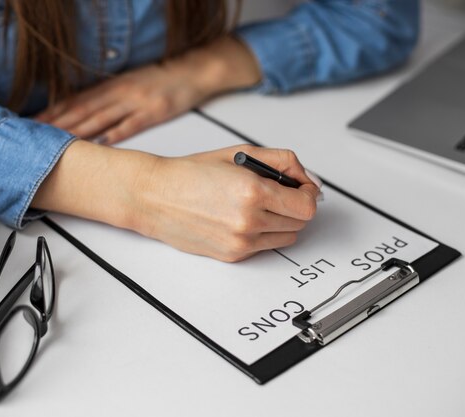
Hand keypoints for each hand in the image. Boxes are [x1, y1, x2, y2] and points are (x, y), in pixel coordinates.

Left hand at [36, 37, 260, 144]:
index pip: (77, 100)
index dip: (54, 111)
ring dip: (78, 130)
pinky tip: (100, 143)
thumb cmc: (162, 79)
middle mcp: (121, 92)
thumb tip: (85, 109)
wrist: (193, 71)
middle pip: (83, 110)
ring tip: (58, 142)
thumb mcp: (131, 81)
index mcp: (113, 84)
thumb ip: (109, 95)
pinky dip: (114, 135)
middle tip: (36, 136)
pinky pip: (131, 125)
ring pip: (101, 118)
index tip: (35, 123)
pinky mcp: (154, 112)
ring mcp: (137, 102)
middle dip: (58, 123)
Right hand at [134, 145, 319, 260]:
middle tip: (278, 193)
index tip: (303, 188)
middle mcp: (249, 221)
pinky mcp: (233, 255)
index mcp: (253, 192)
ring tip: (258, 205)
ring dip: (281, 221)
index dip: (309, 194)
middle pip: (300, 222)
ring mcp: (240, 242)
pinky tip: (242, 217)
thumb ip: (282, 162)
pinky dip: (262, 233)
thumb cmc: (191, 173)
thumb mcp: (240, 153)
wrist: (155, 196)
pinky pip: (265, 246)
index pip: (307, 206)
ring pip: (287, 237)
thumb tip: (308, 179)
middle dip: (295, 206)